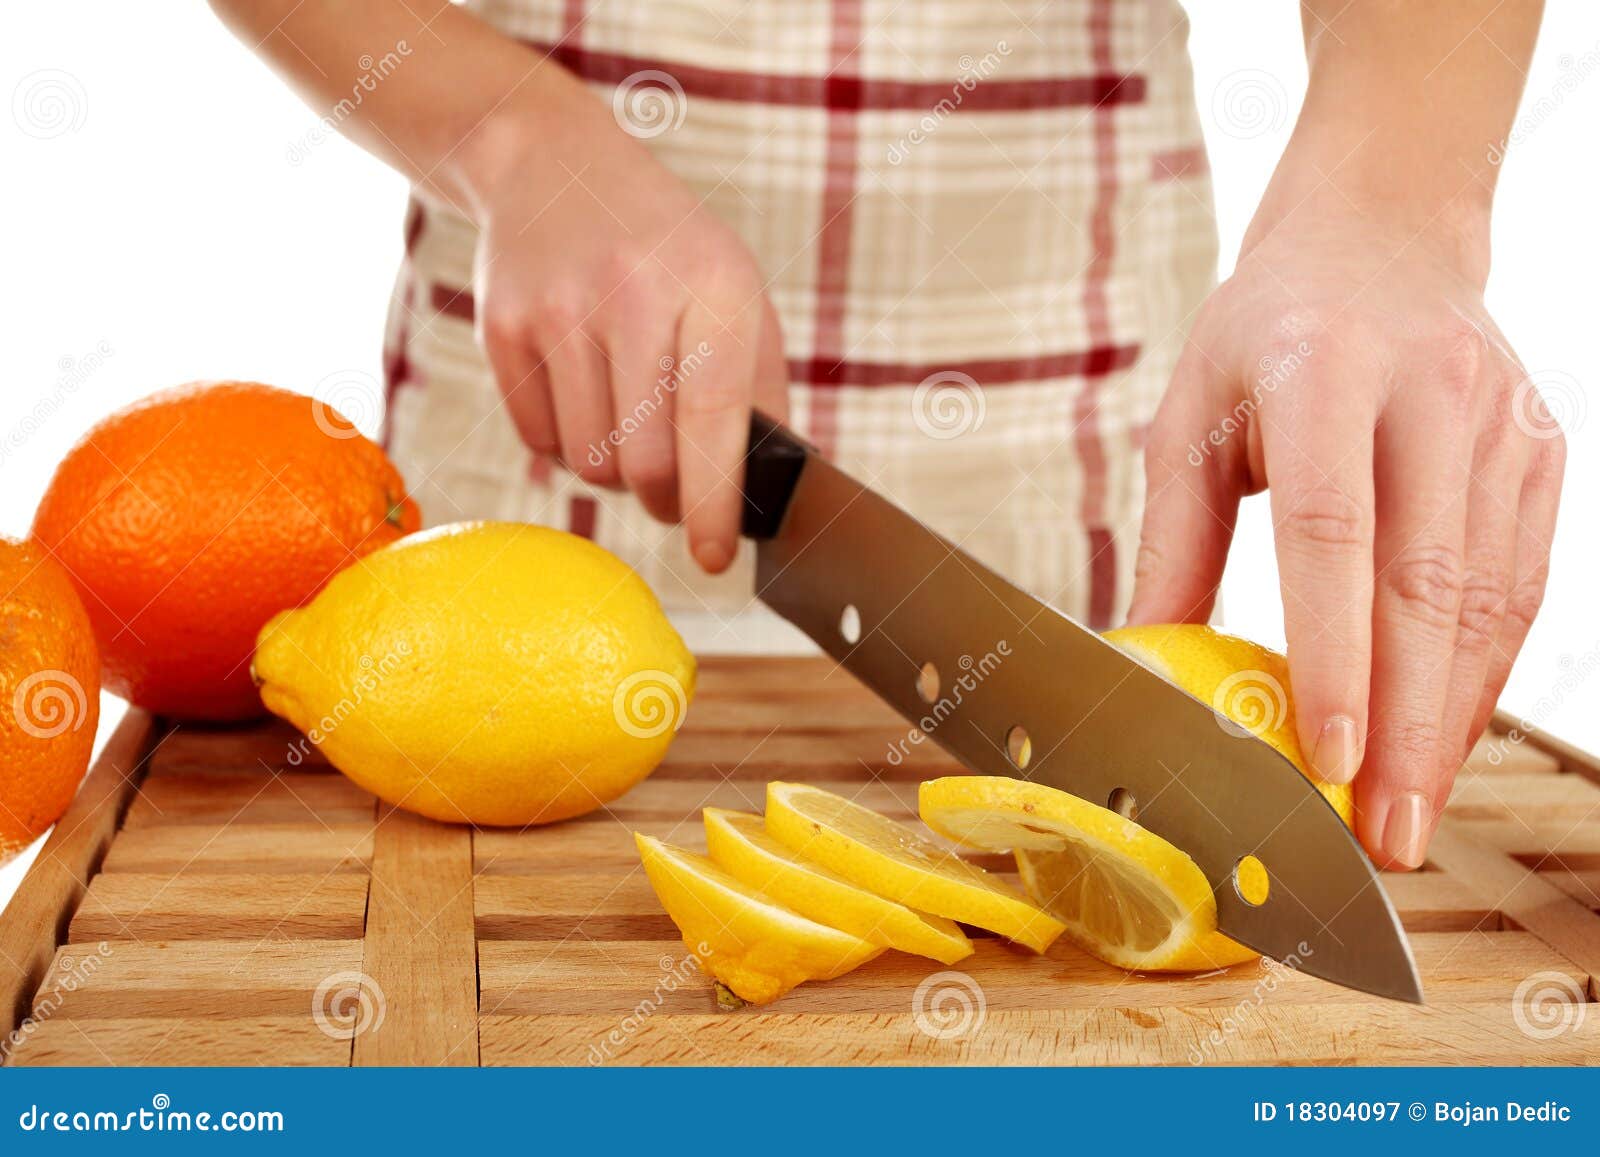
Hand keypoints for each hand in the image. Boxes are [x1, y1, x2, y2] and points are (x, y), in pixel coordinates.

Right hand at [464, 85, 787, 571]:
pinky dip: (568, 447)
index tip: (715, 559)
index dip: (715, 502)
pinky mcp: (503, 326)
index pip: (715, 417)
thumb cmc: (670, 253)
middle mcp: (633, 291)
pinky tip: (581, 397)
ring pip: (591, 465)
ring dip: (615, 474)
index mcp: (713, 284)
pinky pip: (540, 443)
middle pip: (647, 463)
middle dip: (667, 500)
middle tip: (674, 494)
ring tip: (626, 422)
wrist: (555, 168)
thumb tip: (767, 500)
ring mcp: (559, 307)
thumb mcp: (737, 296)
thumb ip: (761, 394)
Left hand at [1128, 185, 1564, 869]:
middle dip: (1407, 726)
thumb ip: (1174, 543)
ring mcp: (1500, 422)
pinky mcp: (1540, 452)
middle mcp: (1428, 393)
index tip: (1328, 755)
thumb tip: (1141, 662)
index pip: (1331, 531)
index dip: (1334, 652)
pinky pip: (1521, 583)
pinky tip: (1448, 740)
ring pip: (1487, 598)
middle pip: (1426, 584)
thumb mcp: (1192, 417)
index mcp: (1320, 371)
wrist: (1381, 236)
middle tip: (1380, 833)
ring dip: (1451, 720)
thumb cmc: (1264, 335)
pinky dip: (1485, 673)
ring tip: (1410, 814)